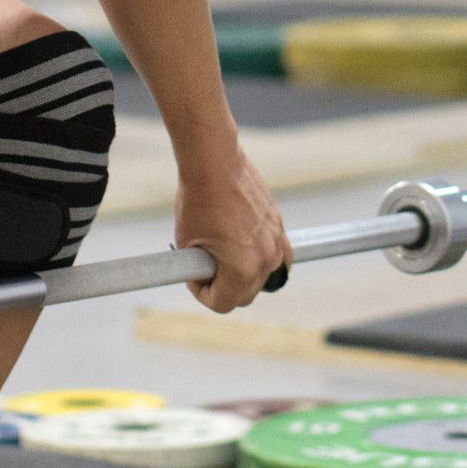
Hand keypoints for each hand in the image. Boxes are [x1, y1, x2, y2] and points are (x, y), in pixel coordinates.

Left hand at [172, 151, 288, 312]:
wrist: (215, 163)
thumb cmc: (197, 201)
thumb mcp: (187, 244)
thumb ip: (200, 270)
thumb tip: (205, 279)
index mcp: (242, 269)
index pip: (223, 303)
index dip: (202, 294)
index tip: (193, 276)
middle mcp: (266, 259)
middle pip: (245, 295)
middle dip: (223, 287)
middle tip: (204, 267)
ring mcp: (277, 242)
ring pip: (263, 278)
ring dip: (243, 275)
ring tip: (222, 255)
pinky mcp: (279, 226)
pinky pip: (279, 257)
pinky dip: (262, 260)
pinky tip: (248, 251)